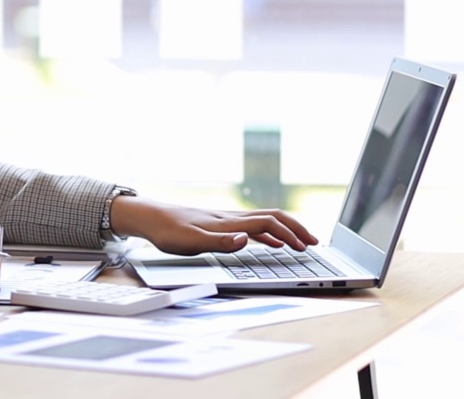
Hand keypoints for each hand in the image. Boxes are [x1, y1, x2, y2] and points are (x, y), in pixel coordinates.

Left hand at [109, 196, 318, 255]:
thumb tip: (245, 240)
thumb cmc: (167, 231)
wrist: (149, 217)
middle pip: (272, 217)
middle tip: (314, 243)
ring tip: (300, 244)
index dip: (290, 233)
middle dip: (296, 229)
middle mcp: (230, 217)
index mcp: (228, 222)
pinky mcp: (218, 224)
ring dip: (285, 231)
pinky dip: (268, 234)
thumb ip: (219, 242)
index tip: (307, 246)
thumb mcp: (191, 241)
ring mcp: (225, 219)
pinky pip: (251, 226)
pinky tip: (270, 243)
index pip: (269, 222)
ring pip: (264, 221)